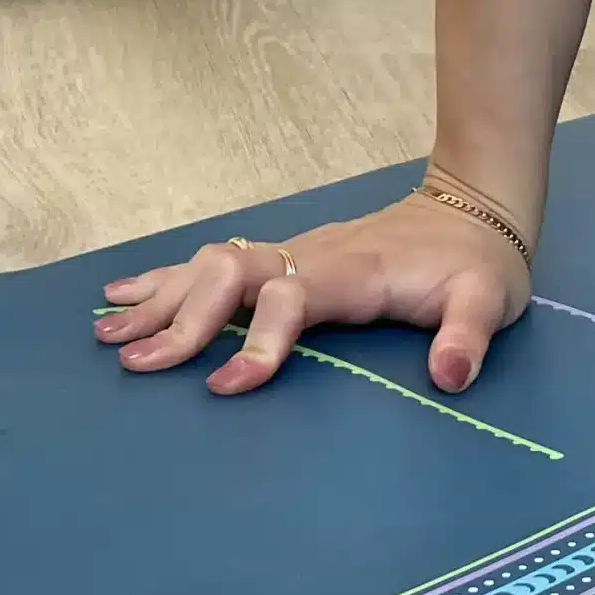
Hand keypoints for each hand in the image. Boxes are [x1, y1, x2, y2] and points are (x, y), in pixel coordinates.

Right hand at [96, 192, 529, 397]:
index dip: (257, 340)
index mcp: (352, 272)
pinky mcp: (284, 259)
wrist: (472, 208)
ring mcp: (292, 253)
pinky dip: (166, 279)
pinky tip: (123, 295)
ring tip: (105, 330)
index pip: (290, 300)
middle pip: (230, 278)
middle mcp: (310, 256)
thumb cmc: (478, 264)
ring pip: (211, 266)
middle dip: (181, 319)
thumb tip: (451, 377)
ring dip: (159, 297)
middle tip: (134, 363)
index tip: (226, 386)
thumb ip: (468, 335)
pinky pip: (214, 265)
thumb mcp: (490, 298)